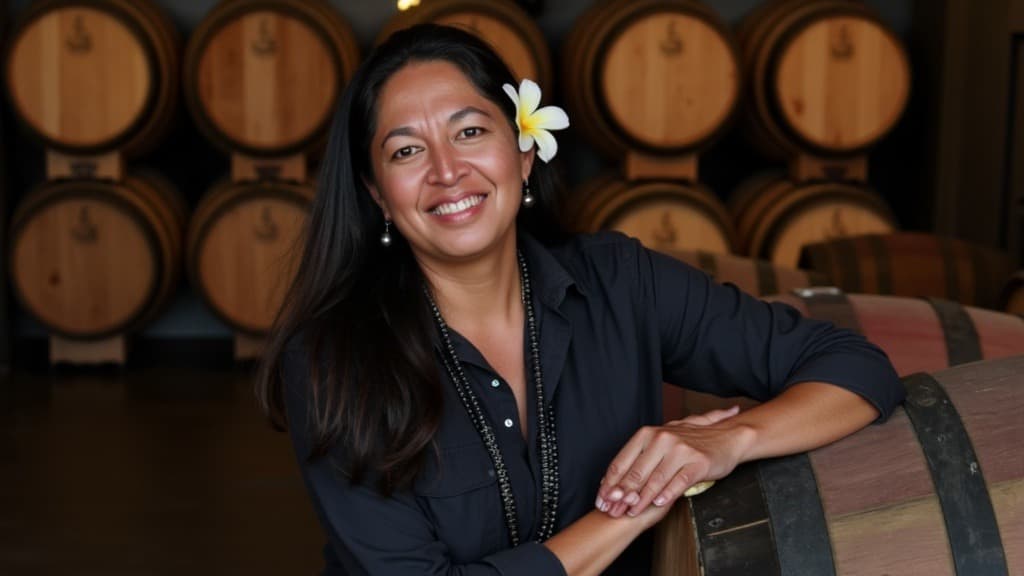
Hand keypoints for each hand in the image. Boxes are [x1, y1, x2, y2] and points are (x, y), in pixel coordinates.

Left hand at [595, 406, 751, 517]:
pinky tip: (658, 504)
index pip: (622, 460)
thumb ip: (637, 458)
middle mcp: (662, 438)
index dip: (610, 482)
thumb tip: (611, 480)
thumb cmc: (690, 441)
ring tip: (631, 512)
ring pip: (656, 479)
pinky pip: (679, 481)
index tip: (602, 498)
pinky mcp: (698, 462)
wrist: (727, 436)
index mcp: (648, 434)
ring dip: (641, 499)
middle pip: (636, 472)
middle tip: (613, 510)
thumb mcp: (660, 443)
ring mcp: (681, 450)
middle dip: (621, 495)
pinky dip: (667, 494)